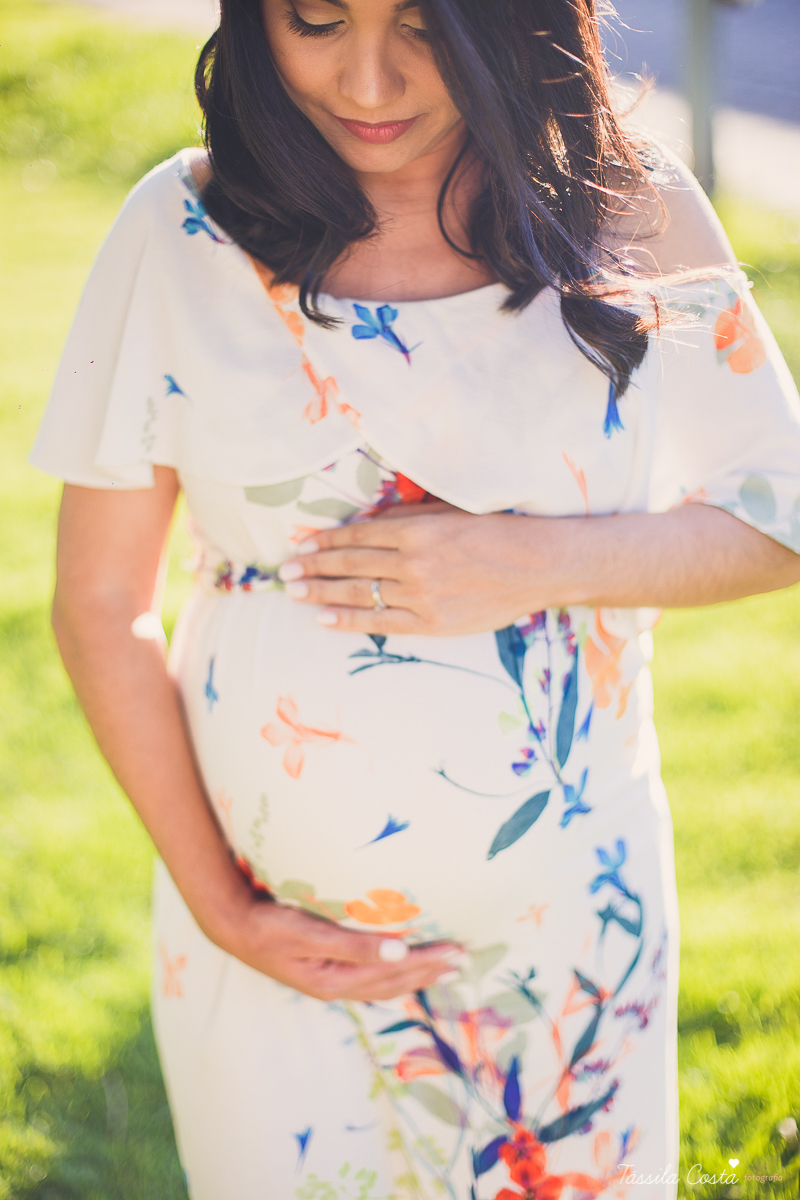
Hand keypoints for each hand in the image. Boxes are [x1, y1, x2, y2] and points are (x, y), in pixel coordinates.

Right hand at [226, 897, 461, 1001]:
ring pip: (386, 985)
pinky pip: (372, 981)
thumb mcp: (309, 933)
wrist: (234, 928)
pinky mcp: (327, 973)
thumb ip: (354, 944)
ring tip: (446, 969)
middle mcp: (338, 988)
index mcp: (336, 980)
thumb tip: (400, 948)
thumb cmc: (269, 925)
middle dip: (431, 971)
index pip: (395, 971)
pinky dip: (396, 975)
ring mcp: (332, 983)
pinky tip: (404, 969)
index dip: (428, 961)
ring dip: (418, 976)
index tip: (457, 951)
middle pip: (395, 983)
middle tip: (464, 960)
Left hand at [278, 504, 549, 636]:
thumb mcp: (449, 511)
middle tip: (285, 571)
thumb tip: (361, 523)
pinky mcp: (432, 623)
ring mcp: (422, 595)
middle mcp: (414, 563)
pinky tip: (323, 619)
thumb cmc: (496, 531)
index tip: (301, 544)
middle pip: (350, 565)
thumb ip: (404, 516)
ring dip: (321, 592)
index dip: (325, 541)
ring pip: (360, 593)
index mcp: (417, 530)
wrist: (539, 566)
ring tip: (294, 593)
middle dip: (313, 567)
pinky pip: (380, 623)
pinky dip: (348, 620)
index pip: (357, 536)